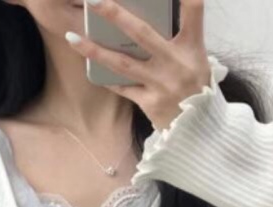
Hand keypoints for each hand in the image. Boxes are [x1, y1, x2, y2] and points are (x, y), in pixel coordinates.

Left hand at [66, 0, 210, 130]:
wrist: (200, 129)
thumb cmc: (196, 87)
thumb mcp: (197, 58)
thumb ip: (179, 37)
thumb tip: (148, 18)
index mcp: (191, 46)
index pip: (193, 9)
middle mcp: (175, 62)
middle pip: (142, 33)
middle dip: (115, 13)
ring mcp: (161, 83)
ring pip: (122, 63)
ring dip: (95, 50)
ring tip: (72, 37)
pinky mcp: (150, 102)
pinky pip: (123, 87)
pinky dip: (107, 77)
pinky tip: (90, 68)